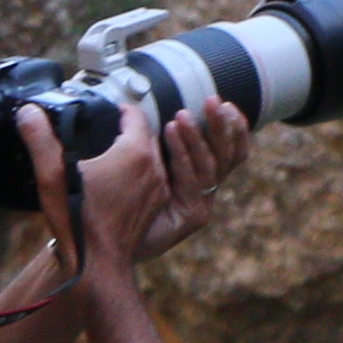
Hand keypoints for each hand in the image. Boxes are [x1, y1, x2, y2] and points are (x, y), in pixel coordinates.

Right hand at [21, 96, 240, 293]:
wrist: (98, 266)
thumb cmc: (77, 221)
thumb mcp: (52, 175)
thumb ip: (40, 139)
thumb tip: (28, 111)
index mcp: (134, 152)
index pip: (135, 115)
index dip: (121, 109)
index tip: (109, 110)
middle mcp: (153, 168)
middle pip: (146, 136)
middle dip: (130, 130)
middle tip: (109, 130)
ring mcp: (158, 190)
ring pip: (152, 159)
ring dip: (137, 153)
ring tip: (114, 155)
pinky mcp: (155, 209)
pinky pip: (152, 181)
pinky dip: (139, 176)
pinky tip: (118, 184)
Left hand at [132, 98, 248, 263]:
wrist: (107, 241)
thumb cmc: (118, 200)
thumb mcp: (134, 161)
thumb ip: (142, 136)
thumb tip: (132, 106)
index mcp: (199, 173)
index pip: (231, 149)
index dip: (235, 127)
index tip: (226, 104)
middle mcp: (205, 189)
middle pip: (228, 155)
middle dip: (221, 126)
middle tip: (213, 101)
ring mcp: (201, 204)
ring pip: (211, 166)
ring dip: (196, 137)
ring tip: (180, 117)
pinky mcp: (193, 216)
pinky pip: (193, 181)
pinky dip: (182, 155)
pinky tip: (169, 135)